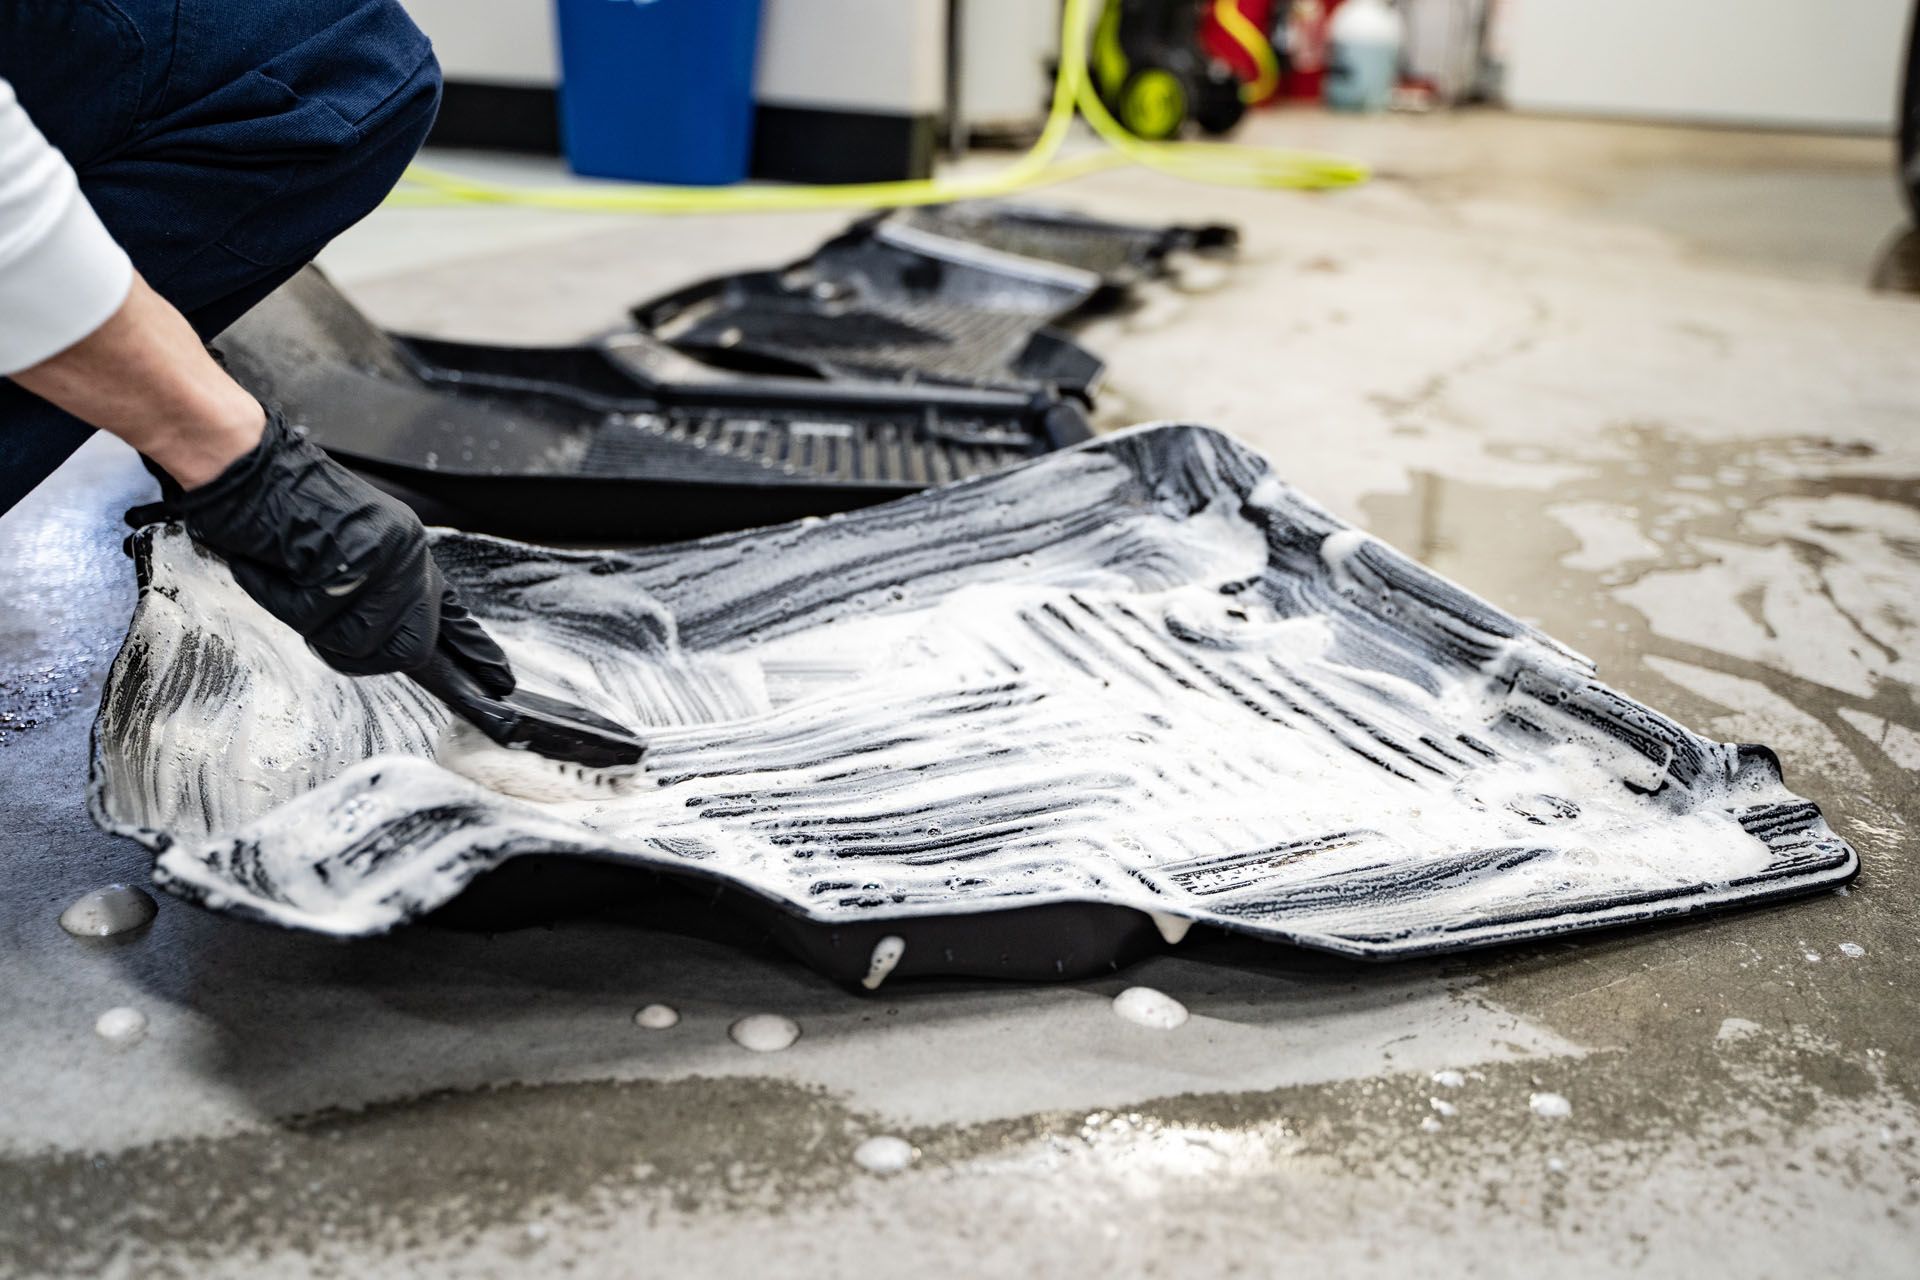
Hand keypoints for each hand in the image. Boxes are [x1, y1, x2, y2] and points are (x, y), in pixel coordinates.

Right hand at [127, 411, 514, 691]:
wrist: (246, 463)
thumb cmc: (277, 511)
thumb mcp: (338, 556)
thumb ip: (371, 596)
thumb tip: (391, 645)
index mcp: (408, 551)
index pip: (450, 612)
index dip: (473, 650)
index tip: (501, 680)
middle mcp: (409, 552)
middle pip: (405, 650)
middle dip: (354, 647)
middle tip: (315, 608)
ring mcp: (390, 553)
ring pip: (358, 641)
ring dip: (312, 622)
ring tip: (291, 575)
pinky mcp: (361, 555)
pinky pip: (317, 618)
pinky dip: (283, 599)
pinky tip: (276, 565)